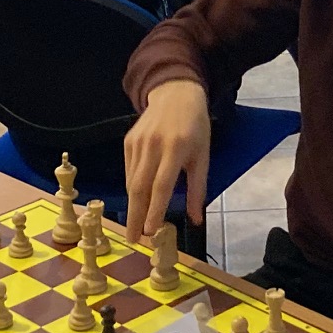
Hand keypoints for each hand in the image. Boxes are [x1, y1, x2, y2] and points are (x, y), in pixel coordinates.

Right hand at [123, 79, 210, 240]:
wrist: (175, 93)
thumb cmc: (196, 127)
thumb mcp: (204, 156)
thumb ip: (198, 188)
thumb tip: (196, 219)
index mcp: (176, 148)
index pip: (161, 185)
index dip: (154, 210)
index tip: (150, 232)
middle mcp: (153, 145)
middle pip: (140, 187)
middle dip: (136, 216)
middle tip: (134, 239)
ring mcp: (138, 142)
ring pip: (132, 181)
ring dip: (133, 206)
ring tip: (135, 226)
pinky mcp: (128, 141)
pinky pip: (129, 170)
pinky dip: (132, 188)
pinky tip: (136, 201)